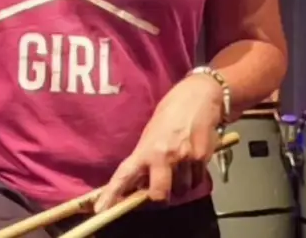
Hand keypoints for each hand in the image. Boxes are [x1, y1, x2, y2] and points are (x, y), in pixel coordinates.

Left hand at [93, 73, 224, 211]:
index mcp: (146, 148)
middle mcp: (165, 156)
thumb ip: (146, 155)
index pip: (125, 175)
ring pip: (182, 190)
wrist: (199, 96)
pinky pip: (197, 180)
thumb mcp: (151, 132)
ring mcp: (186, 159)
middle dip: (159, 196)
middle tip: (158, 188)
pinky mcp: (203, 159)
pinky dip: (193, 177)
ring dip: (178, 185)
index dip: (112, 194)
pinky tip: (190, 160)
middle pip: (159, 194)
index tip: (102, 209)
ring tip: (178, 164)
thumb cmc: (171, 111)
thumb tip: (142, 179)